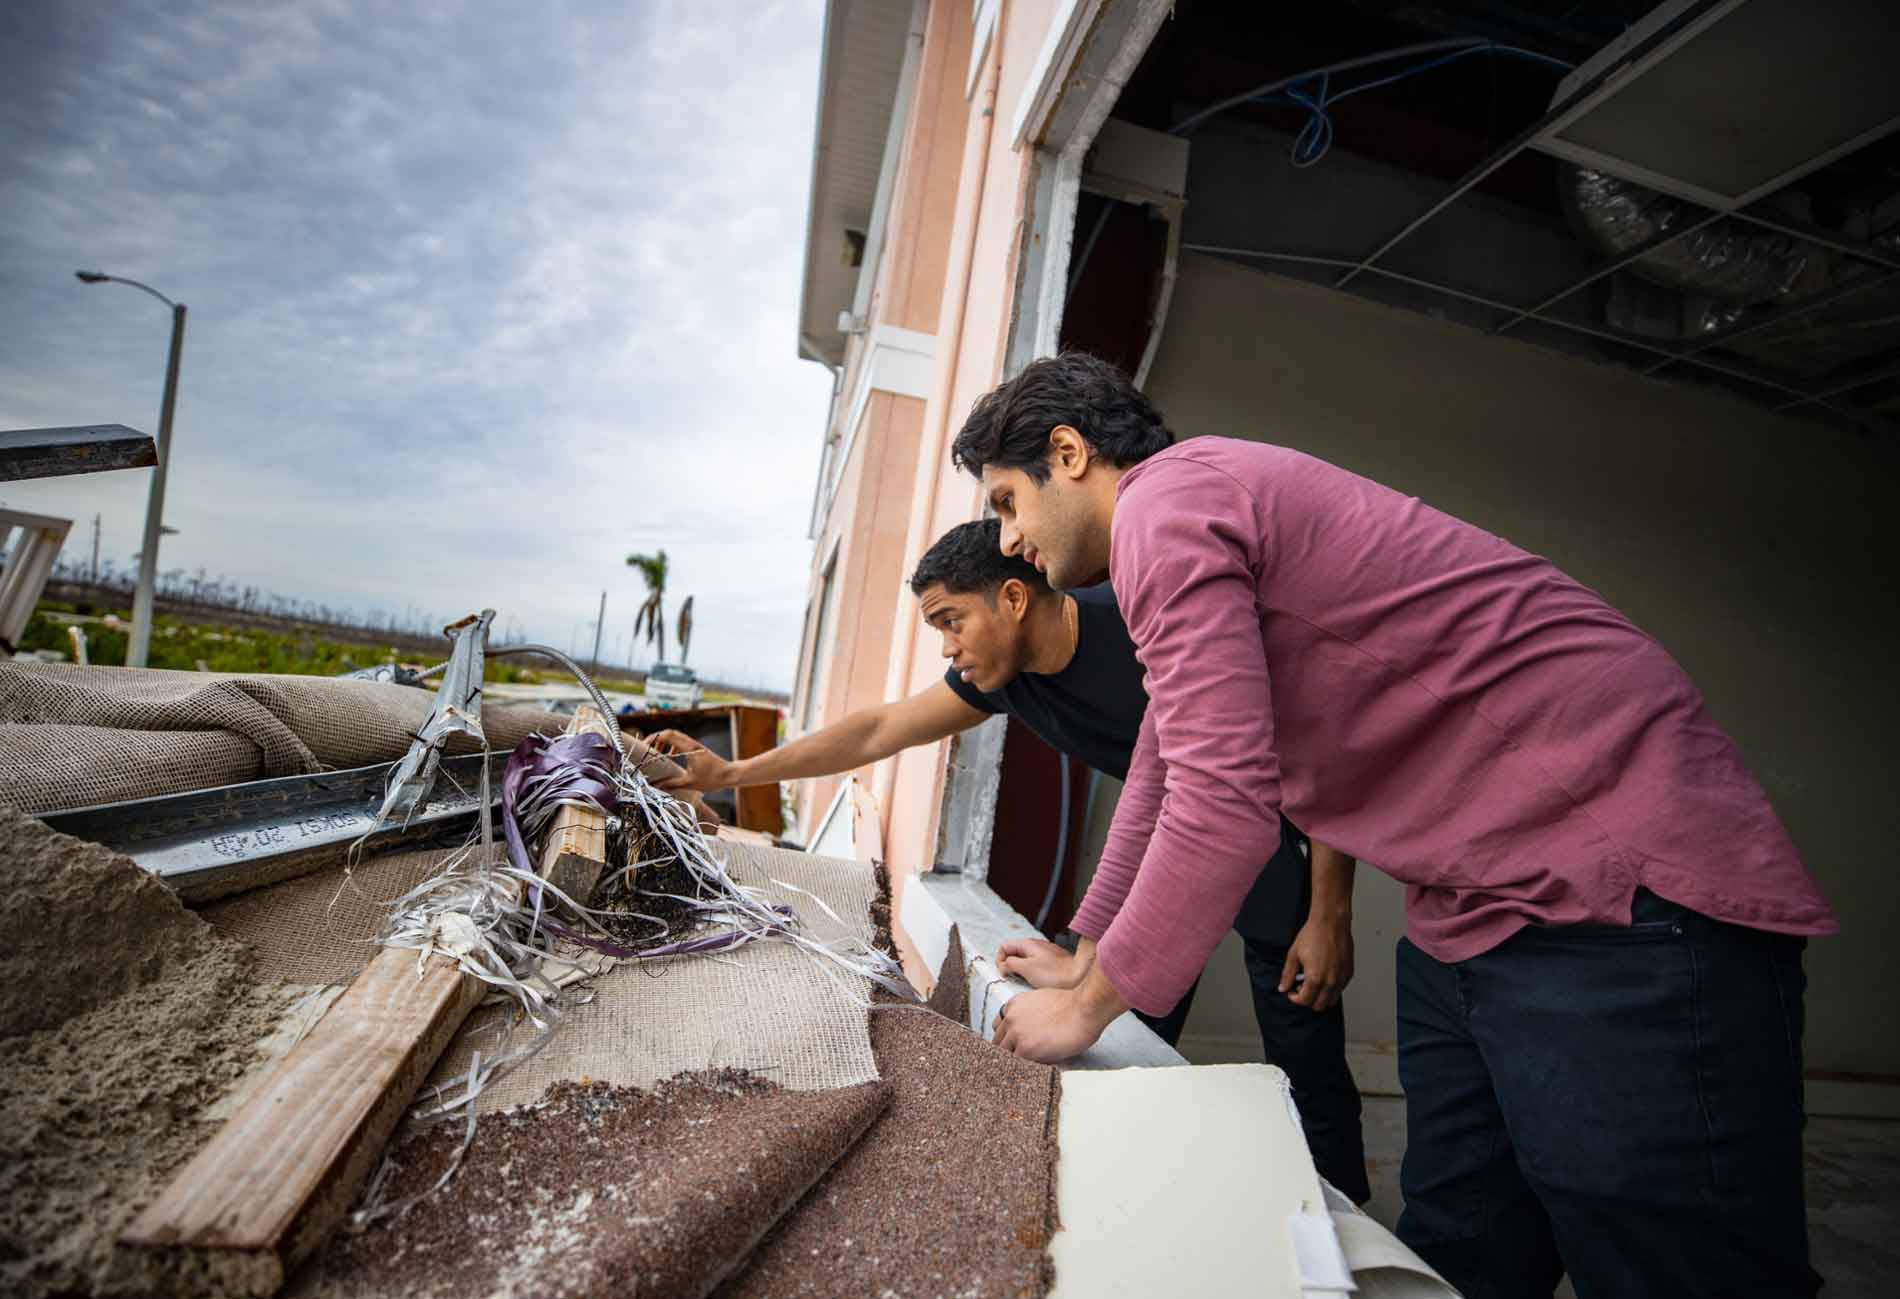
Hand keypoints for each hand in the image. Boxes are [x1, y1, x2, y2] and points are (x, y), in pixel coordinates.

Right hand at [648, 729, 734, 793]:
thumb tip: (657, 785)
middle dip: (656, 738)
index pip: (667, 735)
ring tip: (656, 752)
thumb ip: (672, 784)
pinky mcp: (696, 749)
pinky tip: (669, 755)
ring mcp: (694, 745)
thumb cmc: (713, 779)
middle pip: (670, 732)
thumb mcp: (690, 783)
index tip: (644, 746)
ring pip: (675, 736)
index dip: (653, 738)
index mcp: (688, 748)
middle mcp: (691, 743)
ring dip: (664, 741)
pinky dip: (671, 745)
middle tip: (647, 748)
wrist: (730, 775)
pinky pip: (680, 742)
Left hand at [992, 967, 1125, 1062]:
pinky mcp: (1026, 1049)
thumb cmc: (1073, 1006)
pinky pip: (1016, 1065)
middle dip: (1008, 1051)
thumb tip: (1031, 1031)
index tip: (1013, 1046)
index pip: (998, 1026)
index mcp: (1014, 1005)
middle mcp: (1011, 1018)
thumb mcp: (1042, 1002)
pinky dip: (1023, 1069)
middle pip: (998, 1042)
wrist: (1084, 1009)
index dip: (1006, 1038)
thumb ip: (1029, 1015)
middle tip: (1018, 1061)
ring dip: (1014, 1062)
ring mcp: (1016, 1034)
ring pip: (1004, 1055)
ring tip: (1022, 1070)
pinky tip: (1031, 1072)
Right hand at [996, 937, 1091, 989]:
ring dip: (1021, 972)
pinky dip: (1032, 975)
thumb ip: (1011, 964)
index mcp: (1028, 944)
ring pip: (1024, 962)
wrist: (1080, 977)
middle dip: (1010, 967)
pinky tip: (1037, 984)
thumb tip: (1004, 965)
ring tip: (1026, 983)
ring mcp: (1044, 955)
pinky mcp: (1052, 964)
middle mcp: (1036, 947)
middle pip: (1014, 954)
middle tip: (1014, 979)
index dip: (999, 960)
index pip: (1004, 947)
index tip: (1004, 973)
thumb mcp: (1027, 968)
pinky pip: (1035, 967)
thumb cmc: (1056, 974)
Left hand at [1279, 913, 1353, 1012]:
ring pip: (1332, 1000)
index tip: (1291, 992)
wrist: (1331, 923)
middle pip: (1319, 1005)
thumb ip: (1287, 974)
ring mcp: (1341, 978)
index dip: (1294, 998)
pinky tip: (1324, 975)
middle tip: (1302, 987)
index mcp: (1315, 978)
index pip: (1304, 1001)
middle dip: (1308, 999)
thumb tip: (1283, 987)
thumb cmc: (1313, 935)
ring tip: (1314, 982)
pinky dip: (1331, 989)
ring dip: (1321, 996)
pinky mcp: (1349, 973)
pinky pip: (1340, 989)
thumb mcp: (1294, 954)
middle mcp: (1330, 982)